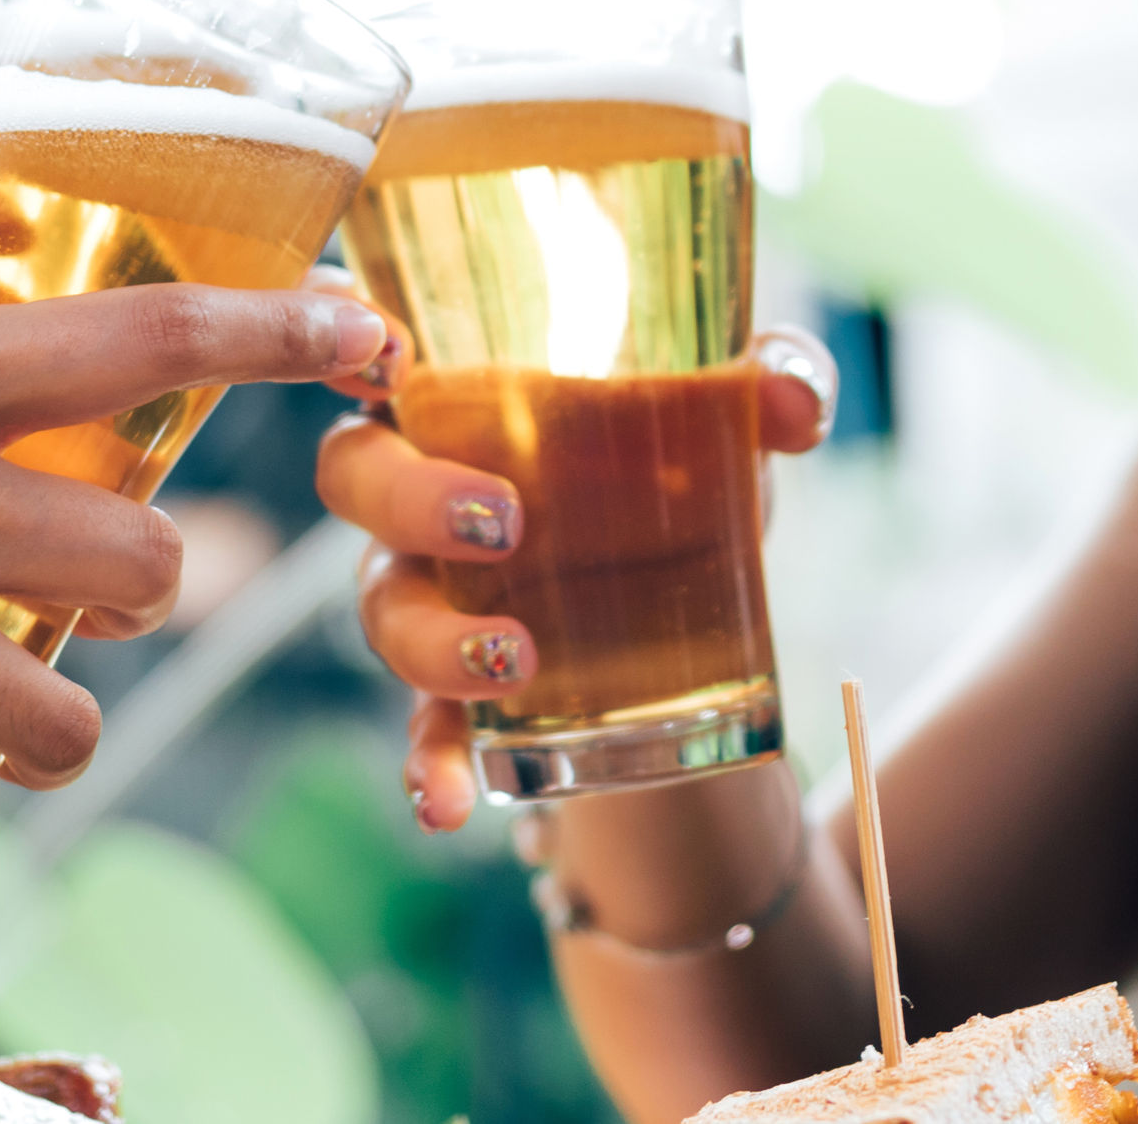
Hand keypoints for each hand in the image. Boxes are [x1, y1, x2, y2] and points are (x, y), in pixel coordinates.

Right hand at [305, 270, 834, 831]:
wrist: (693, 596)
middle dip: (408, 500)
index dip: (346, 335)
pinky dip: (430, 762)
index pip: (372, 344)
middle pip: (355, 475)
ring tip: (516, 659)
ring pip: (383, 609)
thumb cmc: (681, 462)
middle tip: (503, 522)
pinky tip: (445, 801)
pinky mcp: (458, 686)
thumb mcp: (731, 418)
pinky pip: (421, 726)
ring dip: (431, 640)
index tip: (385, 349)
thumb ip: (772, 384)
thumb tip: (791, 404)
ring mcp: (428, 591)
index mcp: (463, 394)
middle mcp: (421, 487)